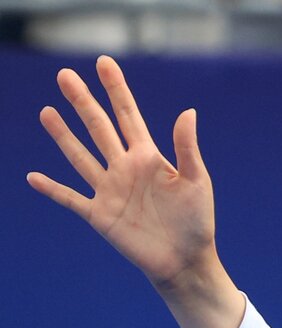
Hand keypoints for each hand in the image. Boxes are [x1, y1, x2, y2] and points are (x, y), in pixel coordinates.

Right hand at [28, 56, 242, 327]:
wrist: (186, 260)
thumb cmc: (197, 221)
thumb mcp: (196, 181)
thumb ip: (187, 148)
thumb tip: (189, 111)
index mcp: (149, 158)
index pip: (128, 116)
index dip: (116, 90)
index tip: (102, 62)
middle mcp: (125, 169)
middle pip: (98, 128)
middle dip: (82, 102)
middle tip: (64, 75)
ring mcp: (110, 191)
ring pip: (80, 157)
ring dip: (62, 135)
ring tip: (46, 112)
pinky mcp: (100, 216)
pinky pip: (71, 199)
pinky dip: (51, 189)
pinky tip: (32, 177)